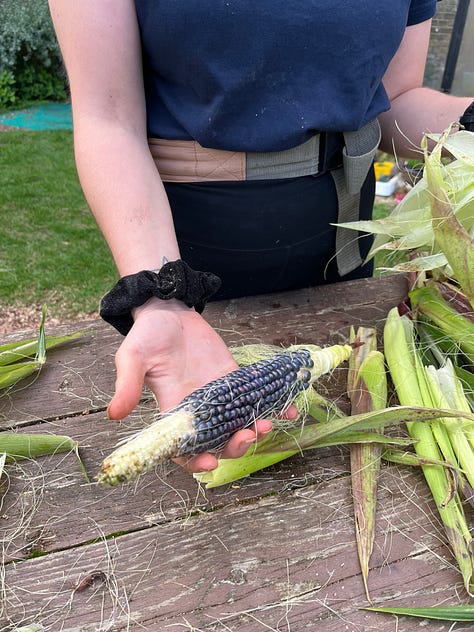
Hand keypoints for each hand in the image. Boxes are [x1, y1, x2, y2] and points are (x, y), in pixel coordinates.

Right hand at [106, 298, 272, 472]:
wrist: (169, 309)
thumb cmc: (147, 334)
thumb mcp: (132, 356)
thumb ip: (126, 384)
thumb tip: (114, 414)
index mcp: (173, 410)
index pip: (184, 448)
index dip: (196, 462)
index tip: (211, 464)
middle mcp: (199, 408)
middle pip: (219, 440)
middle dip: (235, 445)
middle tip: (249, 434)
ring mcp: (220, 394)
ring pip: (241, 422)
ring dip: (257, 429)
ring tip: (271, 422)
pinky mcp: (235, 377)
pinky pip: (256, 397)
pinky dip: (274, 405)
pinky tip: (290, 408)